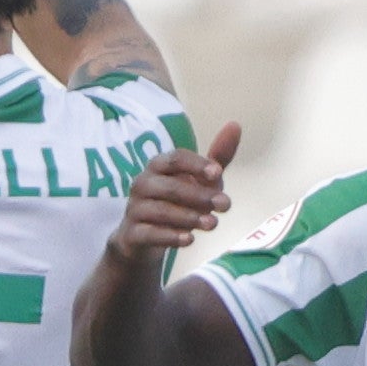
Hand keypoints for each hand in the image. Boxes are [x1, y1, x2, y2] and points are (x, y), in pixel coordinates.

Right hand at [115, 119, 240, 259]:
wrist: (142, 240)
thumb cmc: (175, 203)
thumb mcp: (198, 181)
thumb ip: (216, 159)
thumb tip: (235, 125)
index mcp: (158, 166)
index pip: (176, 158)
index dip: (197, 165)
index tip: (218, 174)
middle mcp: (143, 184)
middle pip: (169, 186)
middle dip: (199, 195)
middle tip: (225, 205)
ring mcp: (134, 209)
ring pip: (159, 211)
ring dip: (188, 217)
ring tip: (213, 224)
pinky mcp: (131, 234)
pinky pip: (148, 234)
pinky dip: (169, 236)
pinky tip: (189, 240)